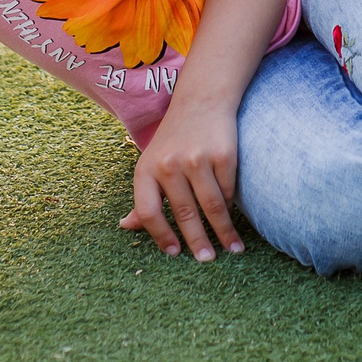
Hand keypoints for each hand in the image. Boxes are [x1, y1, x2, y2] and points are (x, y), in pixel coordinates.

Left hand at [119, 100, 243, 261]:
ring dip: (223, 232)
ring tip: (232, 249)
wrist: (201, 101)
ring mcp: (196, 159)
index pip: (148, 212)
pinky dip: (231, 206)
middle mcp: (169, 164)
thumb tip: (125, 226)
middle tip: (206, 260)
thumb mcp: (151, 164)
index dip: (160, 236)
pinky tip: (235, 218)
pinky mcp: (222, 154)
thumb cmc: (173, 140)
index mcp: (146, 170)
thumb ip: (142, 198)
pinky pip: (228, 190)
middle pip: (184, 213)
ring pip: (211, 206)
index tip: (174, 253)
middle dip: (198, 242)